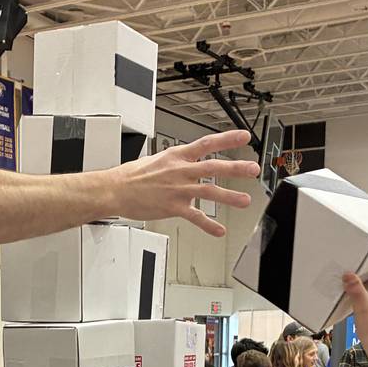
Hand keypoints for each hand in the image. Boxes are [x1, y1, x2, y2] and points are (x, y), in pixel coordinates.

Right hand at [109, 130, 261, 236]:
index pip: (207, 143)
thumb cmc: (131, 176)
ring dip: (229, 196)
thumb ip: (175, 163)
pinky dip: (208, 225)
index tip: (244, 136)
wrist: (114, 190)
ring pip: (209, 191)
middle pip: (214, 167)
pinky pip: (194, 217)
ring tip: (245, 201)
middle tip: (253, 169)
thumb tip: (185, 164)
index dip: (227, 139)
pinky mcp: (172, 207)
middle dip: (236, 168)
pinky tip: (219, 230)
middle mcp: (180, 171)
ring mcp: (178, 189)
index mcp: (177, 156)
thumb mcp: (156, 160)